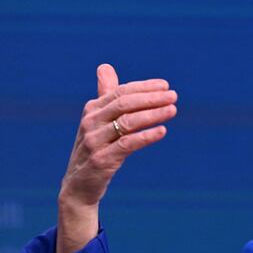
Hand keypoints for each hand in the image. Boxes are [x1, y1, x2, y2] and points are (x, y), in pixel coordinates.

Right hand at [56, 64, 177, 252]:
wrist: (79, 185)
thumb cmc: (94, 148)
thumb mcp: (97, 120)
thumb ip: (105, 94)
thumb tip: (105, 67)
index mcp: (92, 109)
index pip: (121, 92)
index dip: (144, 87)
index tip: (166, 85)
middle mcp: (91, 122)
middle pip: (124, 104)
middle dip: (151, 98)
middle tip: (173, 96)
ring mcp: (95, 141)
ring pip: (127, 122)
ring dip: (152, 114)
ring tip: (173, 110)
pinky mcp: (102, 160)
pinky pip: (127, 144)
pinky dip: (146, 136)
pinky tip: (162, 131)